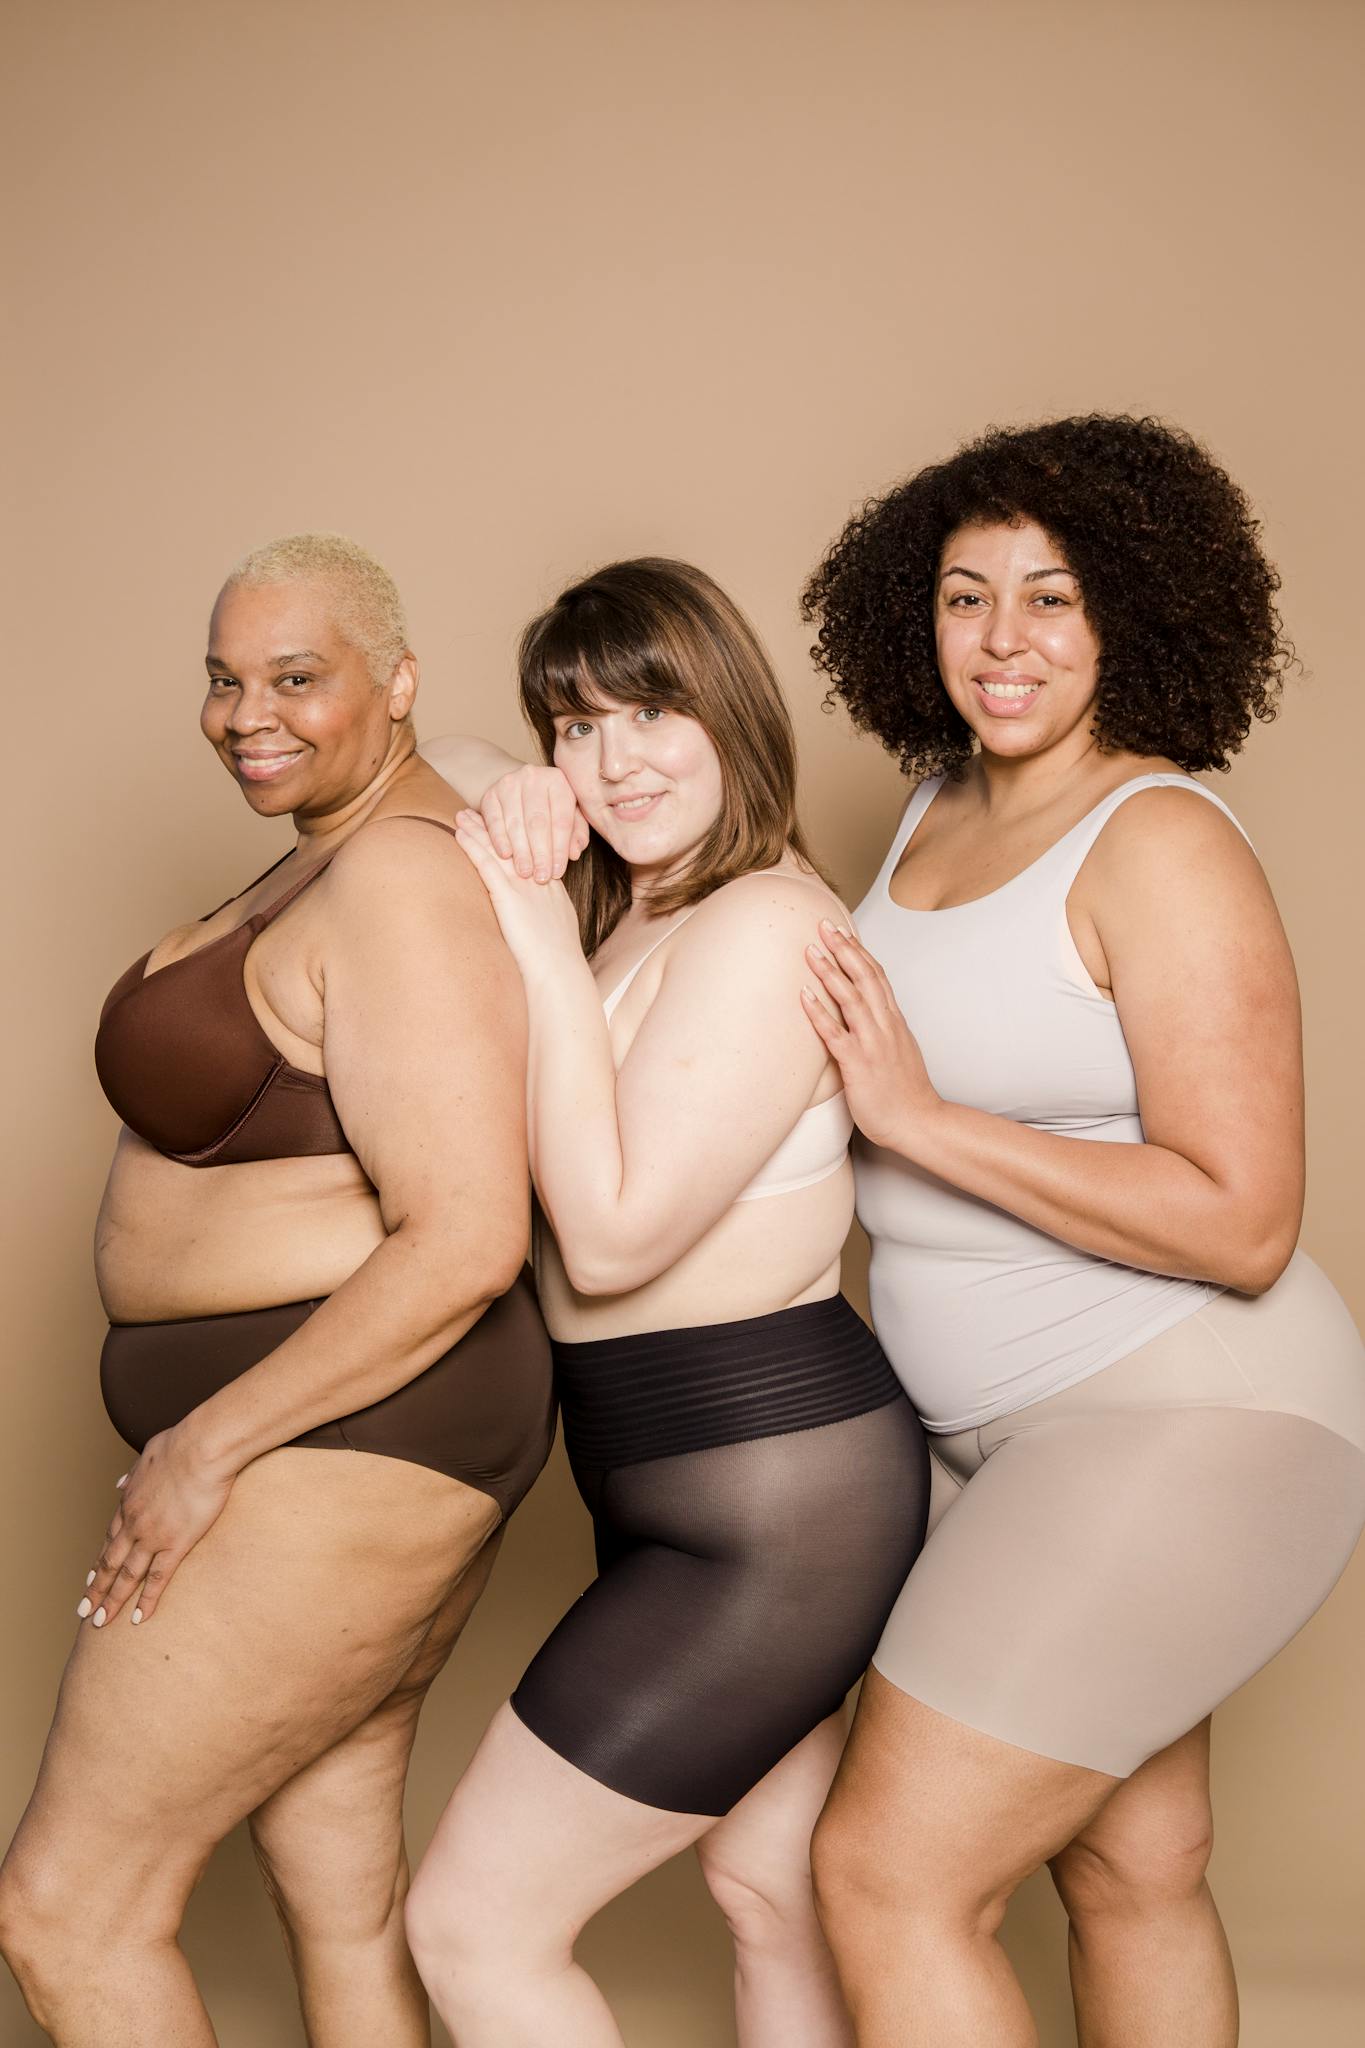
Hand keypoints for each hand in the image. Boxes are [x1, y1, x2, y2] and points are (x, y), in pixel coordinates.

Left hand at [77, 1426, 235, 1627]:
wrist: (201, 1447)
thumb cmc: (180, 1444)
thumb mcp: (147, 1455)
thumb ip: (133, 1473)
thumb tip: (120, 1483)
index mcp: (129, 1502)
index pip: (109, 1539)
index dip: (99, 1561)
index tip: (91, 1578)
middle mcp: (134, 1523)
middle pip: (110, 1563)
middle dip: (95, 1589)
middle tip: (84, 1611)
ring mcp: (153, 1536)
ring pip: (127, 1575)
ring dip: (112, 1600)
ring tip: (101, 1622)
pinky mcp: (176, 1543)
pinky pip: (157, 1578)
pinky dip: (146, 1600)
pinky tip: (138, 1618)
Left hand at [455, 810, 584, 975]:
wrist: (559, 973)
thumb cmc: (558, 965)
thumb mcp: (556, 936)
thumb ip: (545, 925)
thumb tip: (536, 931)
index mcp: (551, 890)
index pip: (530, 855)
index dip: (514, 839)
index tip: (503, 826)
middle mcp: (538, 882)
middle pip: (514, 846)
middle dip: (496, 828)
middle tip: (479, 811)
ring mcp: (524, 887)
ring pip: (498, 850)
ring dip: (479, 830)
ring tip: (463, 814)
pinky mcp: (509, 897)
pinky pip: (487, 865)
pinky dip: (473, 846)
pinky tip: (460, 834)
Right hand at [481, 764, 588, 881]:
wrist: (520, 787)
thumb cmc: (550, 806)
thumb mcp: (570, 814)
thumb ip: (576, 833)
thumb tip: (573, 854)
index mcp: (559, 781)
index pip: (561, 820)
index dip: (560, 849)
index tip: (558, 872)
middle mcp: (534, 777)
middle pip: (538, 822)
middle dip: (540, 853)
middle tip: (541, 877)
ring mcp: (509, 783)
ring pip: (516, 823)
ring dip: (521, 851)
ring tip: (525, 873)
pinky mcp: (490, 794)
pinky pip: (494, 820)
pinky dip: (499, 839)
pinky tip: (505, 856)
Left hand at [801, 919, 942, 1155]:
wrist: (919, 1121)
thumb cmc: (906, 1091)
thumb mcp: (899, 1049)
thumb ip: (884, 1028)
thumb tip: (869, 1014)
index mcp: (894, 1020)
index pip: (877, 975)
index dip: (858, 951)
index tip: (842, 930)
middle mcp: (885, 1025)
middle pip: (865, 977)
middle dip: (844, 948)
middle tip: (824, 925)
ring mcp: (872, 1043)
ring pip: (851, 998)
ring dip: (829, 972)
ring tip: (811, 951)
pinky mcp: (858, 1064)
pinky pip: (835, 1033)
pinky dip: (819, 1012)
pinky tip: (804, 995)